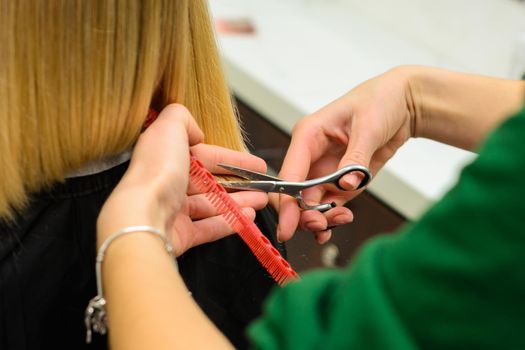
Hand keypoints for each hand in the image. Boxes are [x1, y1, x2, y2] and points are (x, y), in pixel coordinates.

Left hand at [97, 104, 268, 253]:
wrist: (141, 215)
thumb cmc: (155, 172)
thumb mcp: (168, 127)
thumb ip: (182, 118)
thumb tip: (196, 131)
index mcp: (168, 158)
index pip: (208, 157)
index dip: (234, 160)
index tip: (256, 165)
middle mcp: (170, 183)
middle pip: (212, 183)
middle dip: (240, 184)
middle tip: (262, 186)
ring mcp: (174, 211)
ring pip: (213, 206)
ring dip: (239, 203)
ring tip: (261, 201)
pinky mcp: (180, 235)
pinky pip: (209, 228)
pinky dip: (229, 223)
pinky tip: (247, 218)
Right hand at [278, 67, 414, 242]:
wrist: (403, 103)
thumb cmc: (380, 101)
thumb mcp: (368, 126)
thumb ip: (355, 157)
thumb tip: (346, 184)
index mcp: (308, 135)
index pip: (289, 174)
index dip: (286, 202)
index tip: (287, 227)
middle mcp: (311, 155)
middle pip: (295, 194)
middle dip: (303, 214)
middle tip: (321, 227)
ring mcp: (325, 170)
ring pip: (310, 204)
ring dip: (320, 218)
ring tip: (341, 220)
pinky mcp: (340, 180)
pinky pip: (329, 204)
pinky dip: (333, 216)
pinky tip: (342, 219)